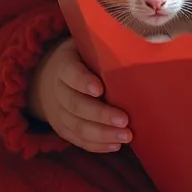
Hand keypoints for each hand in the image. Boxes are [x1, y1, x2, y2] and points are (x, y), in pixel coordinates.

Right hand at [28, 37, 132, 152]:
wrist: (50, 78)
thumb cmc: (82, 58)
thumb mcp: (86, 46)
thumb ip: (105, 48)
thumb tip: (140, 46)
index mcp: (64, 64)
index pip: (71, 73)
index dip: (83, 81)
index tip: (100, 89)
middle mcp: (57, 89)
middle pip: (75, 104)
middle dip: (100, 115)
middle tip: (124, 120)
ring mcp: (58, 112)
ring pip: (77, 126)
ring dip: (102, 134)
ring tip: (126, 137)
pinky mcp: (62, 128)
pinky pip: (78, 140)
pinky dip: (97, 145)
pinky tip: (115, 145)